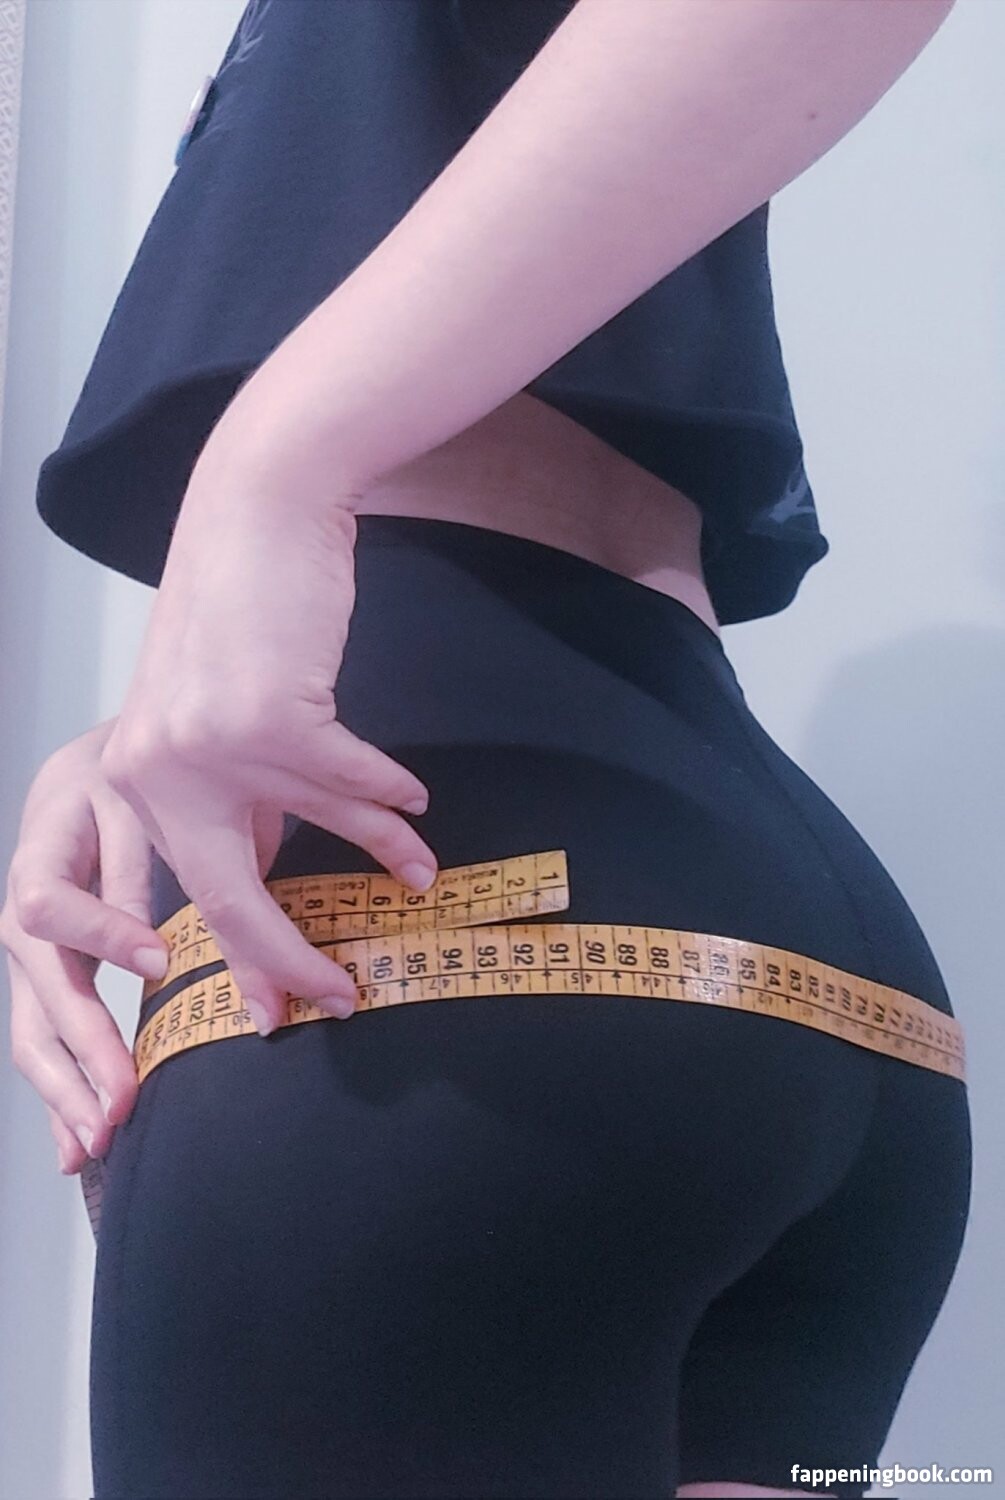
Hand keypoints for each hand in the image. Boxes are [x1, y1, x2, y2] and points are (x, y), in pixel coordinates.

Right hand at [0, 719, 172, 1175]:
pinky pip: (43, 1038)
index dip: (99, 933)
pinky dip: (61, 1093)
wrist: (96, 771)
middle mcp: (19, 913)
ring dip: (65, 1090)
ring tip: (97, 1143)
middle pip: (33, 990)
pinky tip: (76, 1146)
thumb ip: (137, 866)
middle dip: (81, 1050)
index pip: (46, 904)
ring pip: (31, 1029)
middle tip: (123, 1102)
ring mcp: (26, 953)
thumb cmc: (124, 781)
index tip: (158, 961)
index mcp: (40, 855)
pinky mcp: (45, 977)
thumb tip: (153, 954)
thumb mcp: (135, 802)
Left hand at [97, 421, 438, 1036]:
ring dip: (377, 848)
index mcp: (134, 777)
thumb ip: (236, 795)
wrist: (256, 511)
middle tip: (339, 998)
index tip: (280, 1008)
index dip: (243, 956)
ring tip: (422, 874)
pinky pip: (346, 777)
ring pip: (314, 824)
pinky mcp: (264, 717)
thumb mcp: (213, 717)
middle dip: (288, 958)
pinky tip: (413, 798)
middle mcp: (154, 771)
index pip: (190, 889)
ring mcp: (206, 746)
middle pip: (230, 897)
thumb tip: (275, 871)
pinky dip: (385, 789)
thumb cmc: (240, 611)